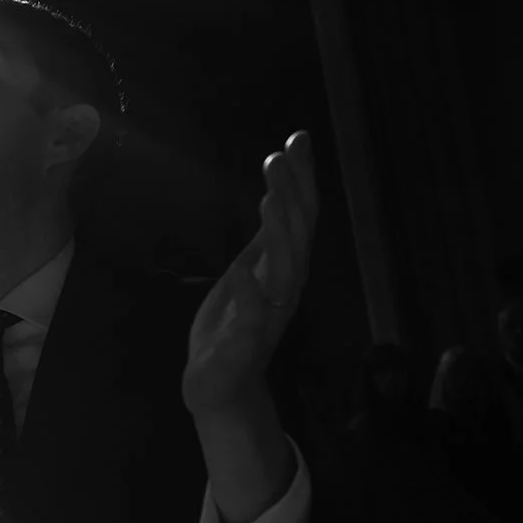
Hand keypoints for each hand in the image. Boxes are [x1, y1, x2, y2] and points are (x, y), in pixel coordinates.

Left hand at [183, 131, 318, 416]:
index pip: (301, 215)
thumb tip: (279, 190)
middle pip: (299, 235)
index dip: (302, 177)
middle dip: (292, 195)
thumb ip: (267, 235)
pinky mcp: (246, 342)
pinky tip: (239, 270)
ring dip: (279, 234)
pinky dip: (248, 293)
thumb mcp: (251, 268)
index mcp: (285, 267)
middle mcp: (286, 287)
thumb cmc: (236, 323)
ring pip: (285, 271)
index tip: (298, 137)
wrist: (220, 385)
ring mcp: (270, 314)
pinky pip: (254, 317)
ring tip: (269, 199)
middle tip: (280, 156)